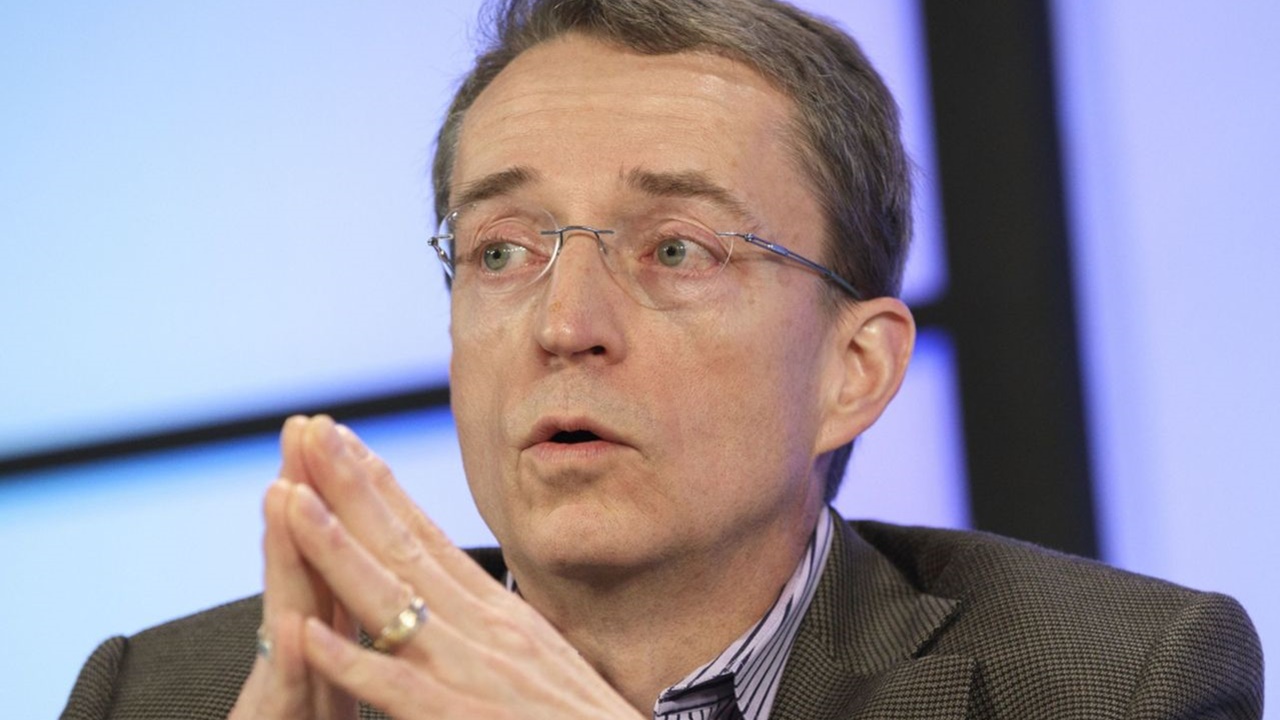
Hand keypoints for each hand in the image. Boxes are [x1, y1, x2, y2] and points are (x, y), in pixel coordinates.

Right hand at [229, 417, 356, 718]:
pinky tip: (295, 623)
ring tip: (284, 490)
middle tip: (309, 431)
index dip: (355, 506)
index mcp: (340, 646)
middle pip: (314, 569)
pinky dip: (299, 662)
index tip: (357, 443)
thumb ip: (382, 652)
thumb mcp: (381, 693)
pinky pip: (296, 697)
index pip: (353, 562)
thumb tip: (408, 603)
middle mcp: (308, 662)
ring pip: (293, 621)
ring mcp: (293, 694)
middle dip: (314, 501)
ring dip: (289, 557)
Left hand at [281, 415, 643, 718]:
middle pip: (404, 550)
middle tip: (310, 437)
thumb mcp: (542, 659)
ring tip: (291, 503)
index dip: (383, 490)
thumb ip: (494, 629)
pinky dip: (352, 660)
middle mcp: (484, 631)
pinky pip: (397, 687)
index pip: (429, 539)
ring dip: (336, 550)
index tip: (346, 445)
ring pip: (391, 602)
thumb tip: (461, 598)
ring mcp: (472, 674)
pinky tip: (310, 633)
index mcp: (499, 615)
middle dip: (351, 491)